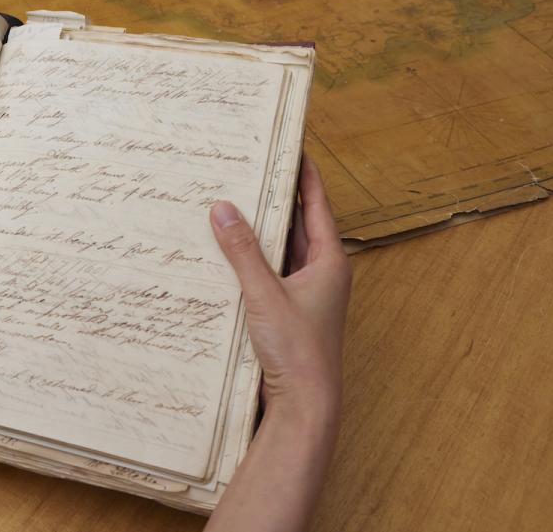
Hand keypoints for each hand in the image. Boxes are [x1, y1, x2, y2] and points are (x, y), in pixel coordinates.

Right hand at [209, 155, 350, 421]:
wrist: (304, 406)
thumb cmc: (298, 352)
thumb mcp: (265, 294)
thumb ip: (242, 251)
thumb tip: (223, 208)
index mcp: (329, 261)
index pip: (316, 204)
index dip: (303, 173)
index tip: (290, 144)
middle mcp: (320, 273)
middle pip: (295, 224)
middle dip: (272, 197)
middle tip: (248, 167)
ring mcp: (303, 293)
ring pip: (279, 250)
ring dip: (257, 231)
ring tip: (229, 201)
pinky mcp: (285, 311)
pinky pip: (266, 274)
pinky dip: (248, 260)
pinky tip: (224, 251)